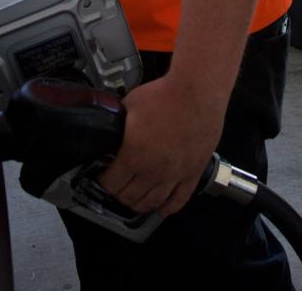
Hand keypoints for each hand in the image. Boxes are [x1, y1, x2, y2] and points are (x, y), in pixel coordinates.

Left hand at [98, 74, 226, 216]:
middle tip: (117, 186)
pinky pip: (179, 200)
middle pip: (130, 197)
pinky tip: (161, 207)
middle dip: (119, 194)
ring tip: (134, 198)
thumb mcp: (130, 105)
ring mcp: (175, 175)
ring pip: (152, 203)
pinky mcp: (193, 173)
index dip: (104, 181)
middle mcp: (153, 171)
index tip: (103, 176)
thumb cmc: (164, 95)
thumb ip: (119, 122)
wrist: (197, 92)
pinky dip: (167, 208)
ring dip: (139, 204)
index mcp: (134, 156)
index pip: (111, 183)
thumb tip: (112, 126)